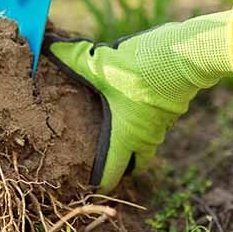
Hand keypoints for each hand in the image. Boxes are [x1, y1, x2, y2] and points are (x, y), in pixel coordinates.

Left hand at [42, 4, 232, 191]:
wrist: (185, 55)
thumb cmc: (139, 69)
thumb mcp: (99, 64)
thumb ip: (72, 59)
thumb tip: (47, 48)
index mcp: (125, 135)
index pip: (112, 173)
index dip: (100, 182)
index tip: (89, 183)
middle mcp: (146, 136)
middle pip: (135, 162)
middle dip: (122, 163)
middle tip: (106, 156)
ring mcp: (163, 123)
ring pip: (147, 139)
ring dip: (134, 137)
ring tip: (116, 123)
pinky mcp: (174, 106)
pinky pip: (156, 120)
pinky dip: (145, 117)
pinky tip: (133, 98)